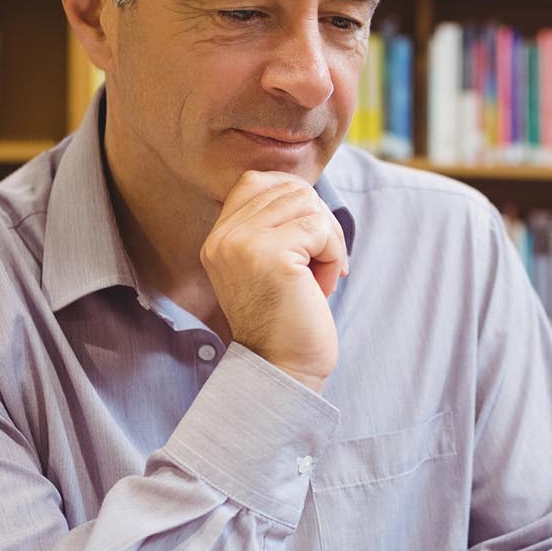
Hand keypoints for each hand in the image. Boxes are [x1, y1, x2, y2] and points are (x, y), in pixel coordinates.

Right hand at [200, 170, 347, 393]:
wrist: (284, 370)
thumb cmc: (288, 320)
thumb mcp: (272, 264)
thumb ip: (277, 225)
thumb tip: (308, 190)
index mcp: (219, 238)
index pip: (257, 180)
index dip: (295, 199)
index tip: (310, 240)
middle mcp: (223, 238)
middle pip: (290, 189)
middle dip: (318, 224)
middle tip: (321, 265)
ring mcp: (242, 244)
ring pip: (307, 202)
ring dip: (327, 240)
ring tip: (319, 276)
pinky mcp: (270, 255)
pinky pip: (319, 229)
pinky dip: (333, 255)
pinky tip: (322, 286)